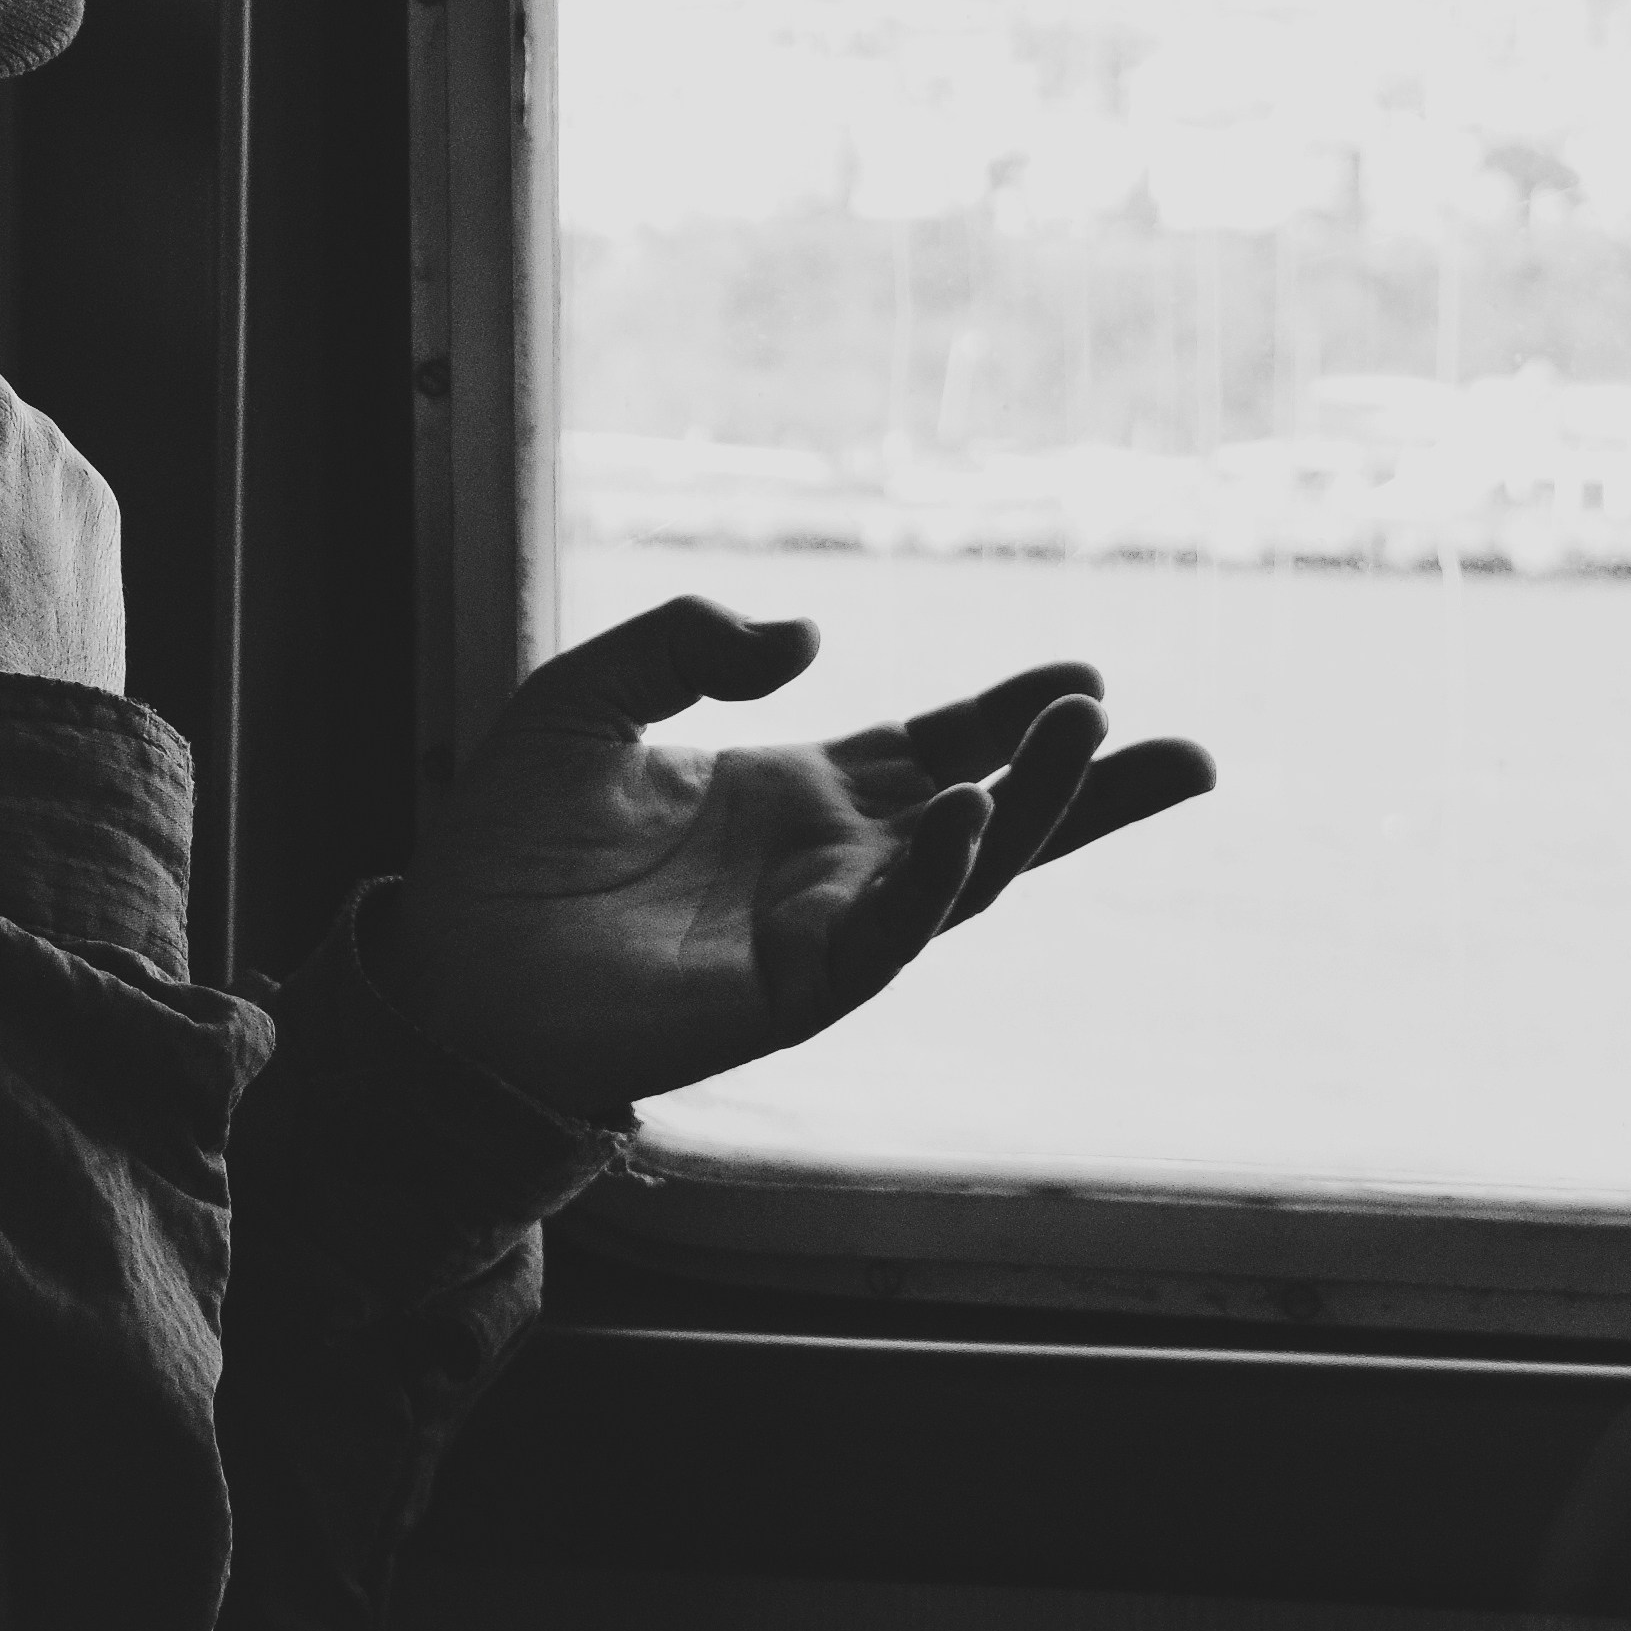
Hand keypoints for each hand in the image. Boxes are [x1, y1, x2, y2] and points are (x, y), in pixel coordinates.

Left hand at [386, 597, 1214, 1120]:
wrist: (444, 962)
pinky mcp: (784, 994)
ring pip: (960, 879)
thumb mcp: (585, 699)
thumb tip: (807, 637)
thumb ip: (684, 642)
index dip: (1008, 715)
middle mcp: (824, 865)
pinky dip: (929, 886)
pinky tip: (970, 828)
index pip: (930, 750)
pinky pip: (880, 942)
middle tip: (1185, 751)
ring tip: (1089, 744)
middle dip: (1085, 788)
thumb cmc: (504, 845)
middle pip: (991, 820)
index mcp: (790, 796)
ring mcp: (814, 932)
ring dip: (1033, 816)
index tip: (1088, 678)